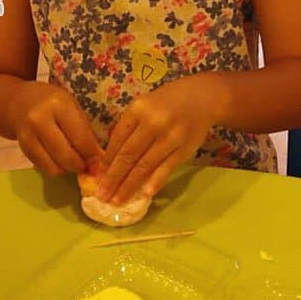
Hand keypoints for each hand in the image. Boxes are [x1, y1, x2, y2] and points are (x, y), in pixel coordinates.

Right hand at [11, 82, 102, 174]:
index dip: (93, 154)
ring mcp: (28, 135)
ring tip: (74, 161)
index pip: (81, 138)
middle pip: (67, 156)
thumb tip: (98, 158)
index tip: (100, 159)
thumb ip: (85, 131)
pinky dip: (56, 168)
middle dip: (81, 165)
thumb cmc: (52, 103)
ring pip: (55, 166)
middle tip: (88, 163)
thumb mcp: (72, 107)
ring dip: (68, 169)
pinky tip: (61, 160)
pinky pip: (44, 168)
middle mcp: (40, 120)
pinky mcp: (22, 149)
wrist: (17, 102)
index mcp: (58, 105)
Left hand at [99, 77, 219, 203]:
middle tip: (102, 196)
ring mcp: (170, 137)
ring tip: (118, 201)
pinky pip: (166, 169)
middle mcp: (153, 123)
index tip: (98, 177)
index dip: (107, 161)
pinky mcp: (184, 149)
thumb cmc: (166, 103)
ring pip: (145, 166)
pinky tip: (144, 194)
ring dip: (129, 186)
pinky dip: (155, 182)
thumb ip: (129, 128)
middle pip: (128, 155)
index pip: (118, 140)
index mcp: (138, 110)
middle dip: (113, 178)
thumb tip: (111, 159)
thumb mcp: (143, 106)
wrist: (202, 98)